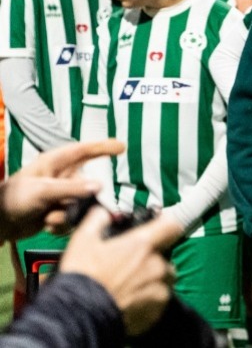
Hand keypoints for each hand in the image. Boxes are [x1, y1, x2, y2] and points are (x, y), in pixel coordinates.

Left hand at [0, 139, 124, 240]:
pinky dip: (62, 224)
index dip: (104, 147)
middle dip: (80, 200)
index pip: (84, 151)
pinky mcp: (59, 211)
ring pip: (81, 205)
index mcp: (54, 163)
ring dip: (67, 215)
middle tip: (69, 206)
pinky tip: (47, 224)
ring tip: (49, 217)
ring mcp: (60, 195)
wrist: (0, 224)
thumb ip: (71, 189)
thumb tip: (98, 186)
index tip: (121, 147)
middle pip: (87, 185)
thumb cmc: (12, 199)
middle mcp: (60, 178)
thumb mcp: (42, 191)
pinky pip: (73, 218)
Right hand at [58, 208, 182, 335]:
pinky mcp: (158, 310)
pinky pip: (159, 301)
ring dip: (152, 281)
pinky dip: (149, 301)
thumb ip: (98, 220)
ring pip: (163, 280)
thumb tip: (104, 212)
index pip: (172, 225)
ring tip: (129, 288)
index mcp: (143, 244)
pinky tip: (130, 303)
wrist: (79, 315)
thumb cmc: (82, 276)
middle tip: (130, 268)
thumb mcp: (83, 240)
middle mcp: (157, 265)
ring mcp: (160, 289)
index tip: (158, 230)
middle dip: (151, 261)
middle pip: (165, 257)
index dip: (165, 226)